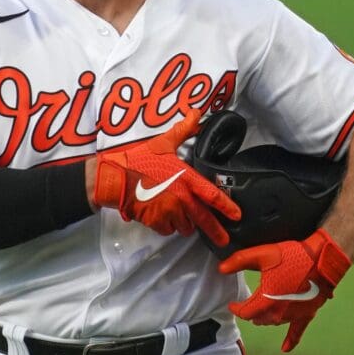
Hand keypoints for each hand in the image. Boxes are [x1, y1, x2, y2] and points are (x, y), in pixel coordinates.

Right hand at [93, 108, 240, 246]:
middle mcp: (182, 199)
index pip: (212, 195)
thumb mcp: (163, 142)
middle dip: (216, 232)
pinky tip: (161, 216)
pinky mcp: (156, 222)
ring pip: (185, 226)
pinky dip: (167, 226)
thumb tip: (195, 113)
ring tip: (179, 215)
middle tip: (224, 241)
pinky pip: (168, 230)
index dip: (227, 207)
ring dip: (185, 223)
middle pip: (204, 220)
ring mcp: (169, 212)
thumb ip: (182, 130)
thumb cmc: (139, 160)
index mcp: (186, 179)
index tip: (237, 216)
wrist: (116, 178)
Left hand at [219, 229, 351, 351]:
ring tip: (261, 312)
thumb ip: (239, 261)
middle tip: (247, 306)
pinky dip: (291, 340)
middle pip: (258, 319)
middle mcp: (278, 313)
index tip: (232, 304)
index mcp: (265, 300)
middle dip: (251, 313)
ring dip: (266, 318)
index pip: (245, 312)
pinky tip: (285, 348)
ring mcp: (294, 315)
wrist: (323, 259)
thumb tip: (221, 269)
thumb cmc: (292, 255)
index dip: (236, 308)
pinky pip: (297, 332)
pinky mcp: (307, 314)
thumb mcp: (262, 254)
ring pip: (274, 322)